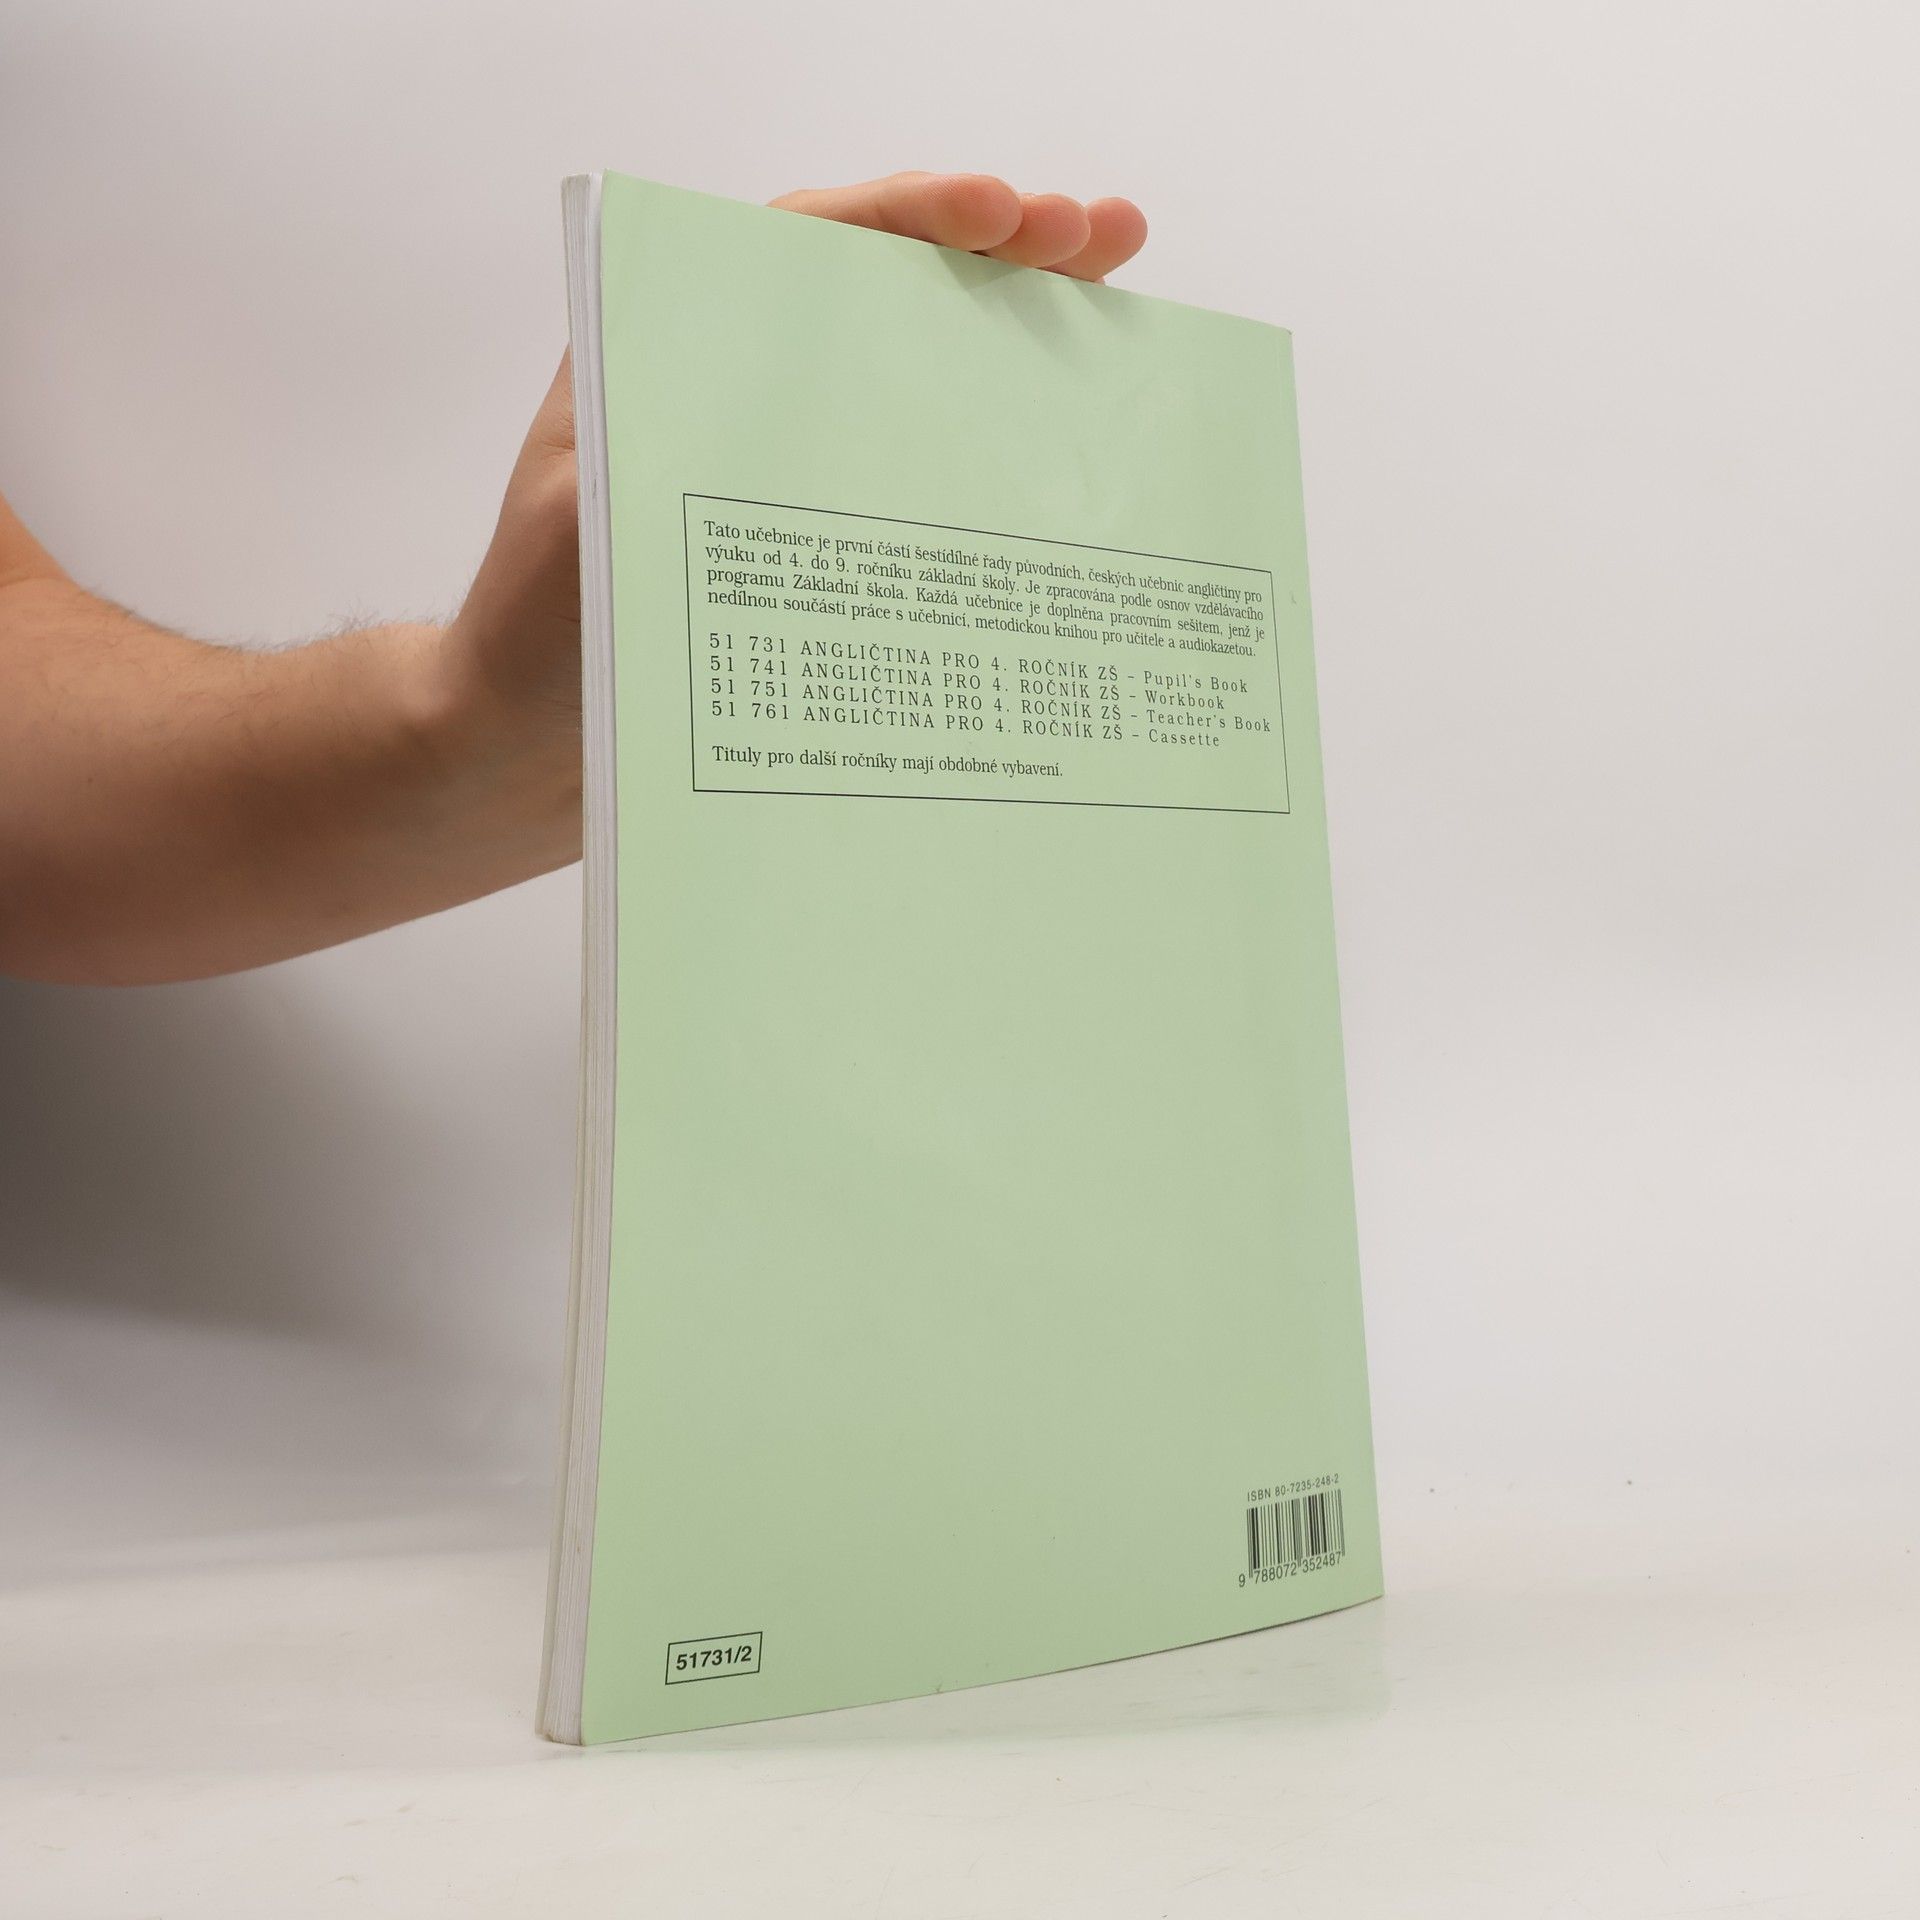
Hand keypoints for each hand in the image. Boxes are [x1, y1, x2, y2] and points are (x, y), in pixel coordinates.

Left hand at [441, 173, 1149, 857]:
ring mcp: (795, 468)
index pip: (811, 244)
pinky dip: (997, 453)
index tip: (1003, 213)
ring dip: (1019, 338)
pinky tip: (1073, 451)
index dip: (913, 215)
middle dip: (1003, 252)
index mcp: (683, 352)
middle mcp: (750, 395)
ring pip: (920, 378)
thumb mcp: (582, 522)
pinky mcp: (825, 546)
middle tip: (1107, 238)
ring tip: (1119, 304)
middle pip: (890, 291)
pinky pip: (922, 480)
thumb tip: (780, 393)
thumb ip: (659, 443)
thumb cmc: (534, 637)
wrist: (526, 755)